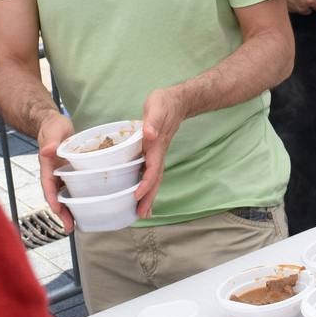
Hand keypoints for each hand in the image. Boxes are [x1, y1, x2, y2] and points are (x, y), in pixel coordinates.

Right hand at [38, 112, 75, 233]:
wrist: (55, 124)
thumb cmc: (53, 127)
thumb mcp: (53, 131)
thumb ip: (51, 141)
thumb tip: (47, 151)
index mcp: (48, 165)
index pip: (48, 184)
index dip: (52, 198)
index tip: (56, 210)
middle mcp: (53, 173)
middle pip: (56, 196)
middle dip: (61, 213)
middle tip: (69, 228)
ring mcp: (61, 175)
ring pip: (64, 195)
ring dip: (69, 210)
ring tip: (76, 226)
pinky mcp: (70, 173)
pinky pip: (73, 188)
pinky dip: (78, 199)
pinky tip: (87, 208)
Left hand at [135, 87, 185, 218]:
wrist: (177, 101)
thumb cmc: (164, 103)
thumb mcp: (158, 106)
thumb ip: (154, 120)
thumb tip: (149, 134)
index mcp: (157, 145)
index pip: (153, 168)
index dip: (146, 183)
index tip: (137, 195)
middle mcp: (158, 153)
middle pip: (156, 179)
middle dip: (149, 197)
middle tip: (142, 215)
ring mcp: (157, 154)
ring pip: (155, 178)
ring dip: (149, 195)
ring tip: (143, 212)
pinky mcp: (154, 153)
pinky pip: (151, 172)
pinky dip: (148, 185)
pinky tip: (142, 193)